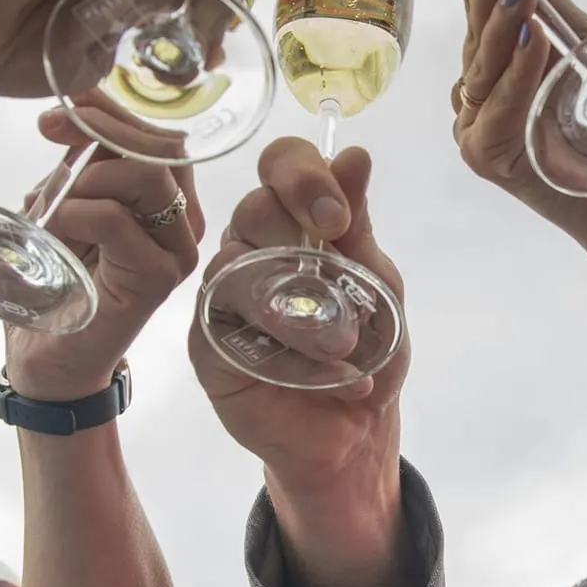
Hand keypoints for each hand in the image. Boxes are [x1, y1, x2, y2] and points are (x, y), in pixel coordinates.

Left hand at [1, 109, 204, 403]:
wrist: (48, 358)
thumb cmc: (54, 283)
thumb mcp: (61, 207)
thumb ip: (75, 168)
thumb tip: (68, 117)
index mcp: (165, 199)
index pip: (156, 136)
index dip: (112, 110)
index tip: (63, 106)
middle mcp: (182, 220)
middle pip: (162, 146)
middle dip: (102, 128)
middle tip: (50, 131)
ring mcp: (176, 250)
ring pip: (148, 176)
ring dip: (88, 176)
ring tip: (51, 205)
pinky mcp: (158, 278)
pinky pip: (118, 220)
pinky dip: (76, 212)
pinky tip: (52, 229)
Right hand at [187, 139, 406, 501]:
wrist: (356, 433)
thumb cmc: (369, 352)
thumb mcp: (378, 285)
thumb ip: (358, 224)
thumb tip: (354, 154)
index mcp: (294, 221)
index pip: (280, 164)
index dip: (302, 176)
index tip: (337, 219)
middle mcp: (251, 247)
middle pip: (252, 207)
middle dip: (299, 240)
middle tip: (341, 291)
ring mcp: (223, 293)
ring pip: (236, 266)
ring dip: (300, 309)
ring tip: (345, 347)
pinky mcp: (207, 343)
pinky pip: (227, 326)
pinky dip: (283, 350)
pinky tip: (322, 373)